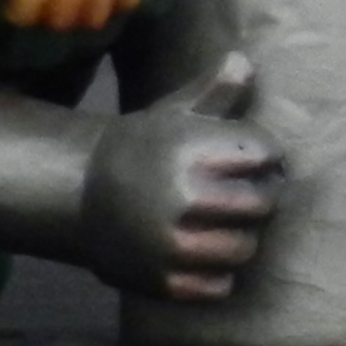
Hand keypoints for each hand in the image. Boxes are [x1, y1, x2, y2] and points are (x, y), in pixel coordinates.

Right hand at [83, 52, 281, 299]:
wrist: (78, 195)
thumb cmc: (141, 147)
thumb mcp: (172, 113)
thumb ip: (213, 91)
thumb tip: (244, 61)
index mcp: (192, 152)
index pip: (266, 154)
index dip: (266, 155)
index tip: (254, 158)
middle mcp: (186, 199)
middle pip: (264, 203)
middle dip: (260, 195)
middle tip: (243, 194)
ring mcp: (177, 245)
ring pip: (247, 248)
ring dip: (242, 237)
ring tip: (224, 224)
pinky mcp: (168, 282)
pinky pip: (222, 285)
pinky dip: (217, 273)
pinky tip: (202, 253)